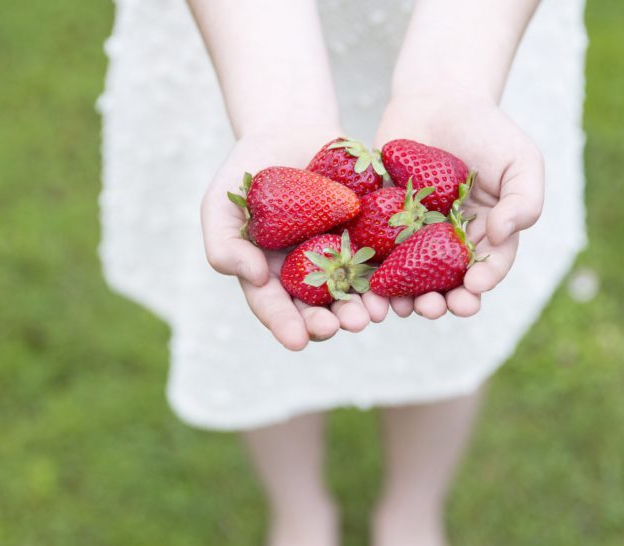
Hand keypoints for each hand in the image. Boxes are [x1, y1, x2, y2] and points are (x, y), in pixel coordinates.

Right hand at [200, 125, 388, 350]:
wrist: (292, 128)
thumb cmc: (248, 170)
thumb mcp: (221, 204)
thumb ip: (225, 245)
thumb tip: (253, 277)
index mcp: (273, 276)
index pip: (277, 309)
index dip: (287, 326)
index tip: (298, 340)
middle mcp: (312, 275)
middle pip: (321, 308)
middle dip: (333, 321)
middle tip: (344, 326)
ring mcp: (346, 256)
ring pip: (358, 291)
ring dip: (367, 306)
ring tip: (375, 313)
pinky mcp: (376, 234)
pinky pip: (389, 258)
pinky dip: (397, 273)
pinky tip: (402, 284)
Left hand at [374, 96, 544, 318]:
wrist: (437, 99)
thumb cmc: (486, 130)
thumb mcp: (520, 160)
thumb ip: (523, 200)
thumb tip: (503, 235)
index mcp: (489, 236)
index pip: (489, 267)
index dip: (482, 281)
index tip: (474, 286)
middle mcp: (451, 245)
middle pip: (448, 284)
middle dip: (442, 302)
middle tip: (433, 307)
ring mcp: (415, 239)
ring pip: (411, 280)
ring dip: (407, 299)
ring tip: (402, 308)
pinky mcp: (381, 227)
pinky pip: (376, 256)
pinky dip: (373, 275)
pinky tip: (370, 287)